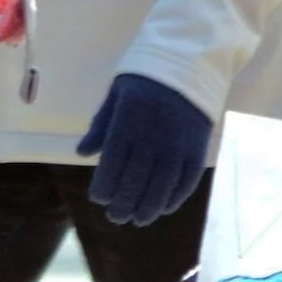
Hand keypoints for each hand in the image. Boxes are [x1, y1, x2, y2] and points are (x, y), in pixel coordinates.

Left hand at [76, 74, 211, 225]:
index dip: (105, 185)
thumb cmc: (145, 78)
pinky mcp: (198, 148)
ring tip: (138, 219)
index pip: (113, 162)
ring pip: (161, 185)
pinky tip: (163, 208)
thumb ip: (101, 125)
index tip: (98, 198)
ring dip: (148, 207)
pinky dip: (175, 198)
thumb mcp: (117, 93)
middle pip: (136, 179)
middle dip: (123, 203)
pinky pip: (187, 180)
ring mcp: (178, 143)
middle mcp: (153, 135)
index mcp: (128, 119)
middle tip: (116, 217)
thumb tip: (83, 153)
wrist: (190, 62)